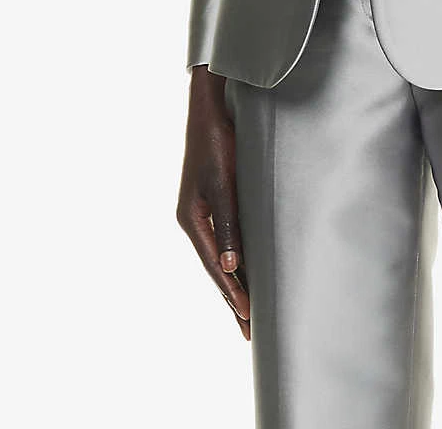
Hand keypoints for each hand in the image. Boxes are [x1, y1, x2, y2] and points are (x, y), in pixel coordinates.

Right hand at [176, 64, 250, 339]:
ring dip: (234, 283)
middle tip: (248, 331)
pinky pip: (224, 240)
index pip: (216, 266)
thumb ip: (227, 221)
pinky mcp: (214, 201)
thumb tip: (231, 264)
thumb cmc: (217, 142)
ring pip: (221, 256)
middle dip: (232, 299)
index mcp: (192, 219)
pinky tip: (244, 271)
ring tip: (247, 312)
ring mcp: (203, 212)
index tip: (248, 318)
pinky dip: (235, 261)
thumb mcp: (223, 181)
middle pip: (216, 267)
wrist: (210, 109)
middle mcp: (195, 220)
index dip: (232, 293)